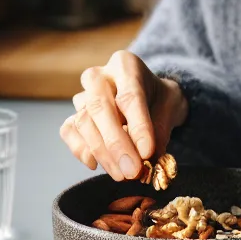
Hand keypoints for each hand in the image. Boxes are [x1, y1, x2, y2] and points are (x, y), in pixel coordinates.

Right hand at [59, 50, 188, 178]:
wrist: (149, 98)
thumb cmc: (159, 100)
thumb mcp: (171, 108)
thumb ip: (160, 131)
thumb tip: (148, 161)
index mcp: (125, 65)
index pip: (129, 96)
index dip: (138, 127)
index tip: (147, 153)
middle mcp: (99, 76)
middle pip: (100, 107)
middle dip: (116, 143)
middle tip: (131, 171)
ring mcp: (83, 95)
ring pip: (83, 121)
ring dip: (102, 153)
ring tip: (122, 174)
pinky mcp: (74, 114)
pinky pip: (69, 131)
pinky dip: (80, 150)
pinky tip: (96, 164)